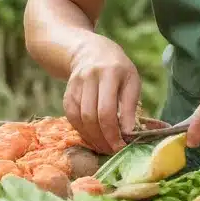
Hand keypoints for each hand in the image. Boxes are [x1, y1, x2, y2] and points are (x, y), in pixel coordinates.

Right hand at [64, 34, 141, 153]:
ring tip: (103, 146)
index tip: (121, 146)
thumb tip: (129, 133)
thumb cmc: (118, 68)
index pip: (107, 110)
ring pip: (79, 117)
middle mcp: (90, 76)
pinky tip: (91, 137)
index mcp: (110, 72)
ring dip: (91, 137)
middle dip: (102, 138)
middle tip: (112, 150)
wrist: (91, 50)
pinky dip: (80, 130)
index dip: (113, 132)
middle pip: (91, 115)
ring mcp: (76, 83)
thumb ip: (131, 105)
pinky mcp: (67, 91)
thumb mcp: (132, 80)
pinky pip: (71, 115)